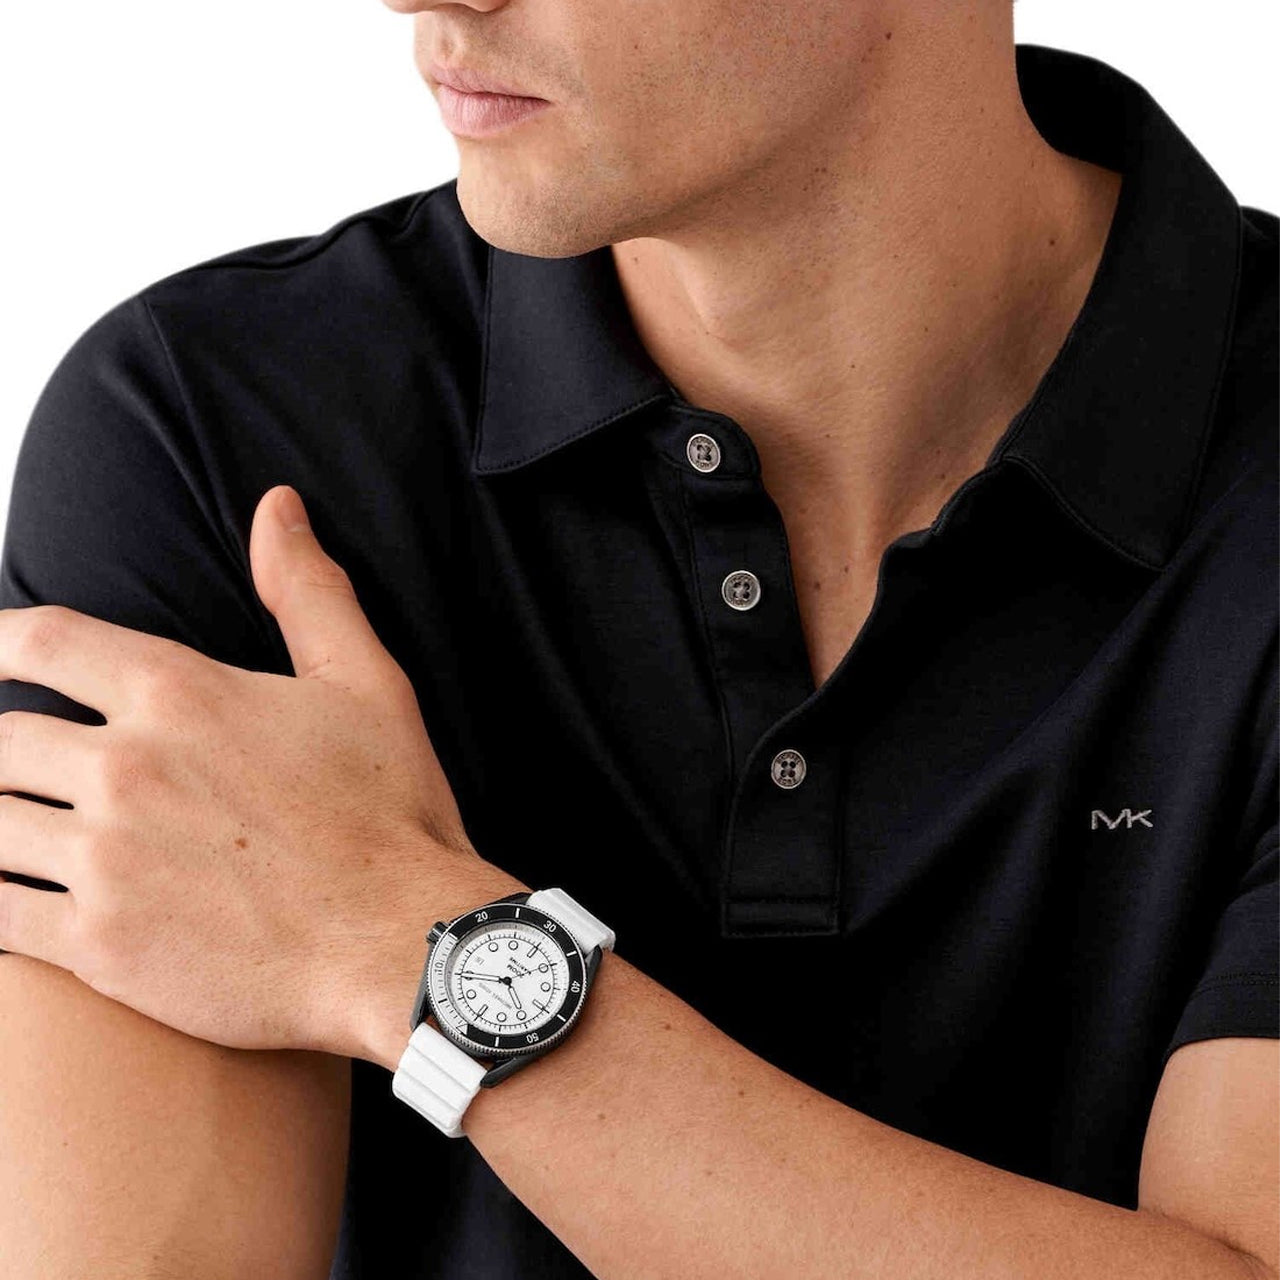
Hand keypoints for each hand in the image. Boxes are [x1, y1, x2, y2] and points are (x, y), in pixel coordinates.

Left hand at [0, 484, 488, 1056]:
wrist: (400, 943)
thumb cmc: (389, 813)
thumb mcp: (365, 683)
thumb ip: (307, 590)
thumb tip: (276, 505)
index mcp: (182, 693)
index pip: (42, 641)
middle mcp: (127, 767)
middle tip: (16, 766)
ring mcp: (106, 860)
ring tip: (12, 824)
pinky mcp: (99, 946)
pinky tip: (4, 895)